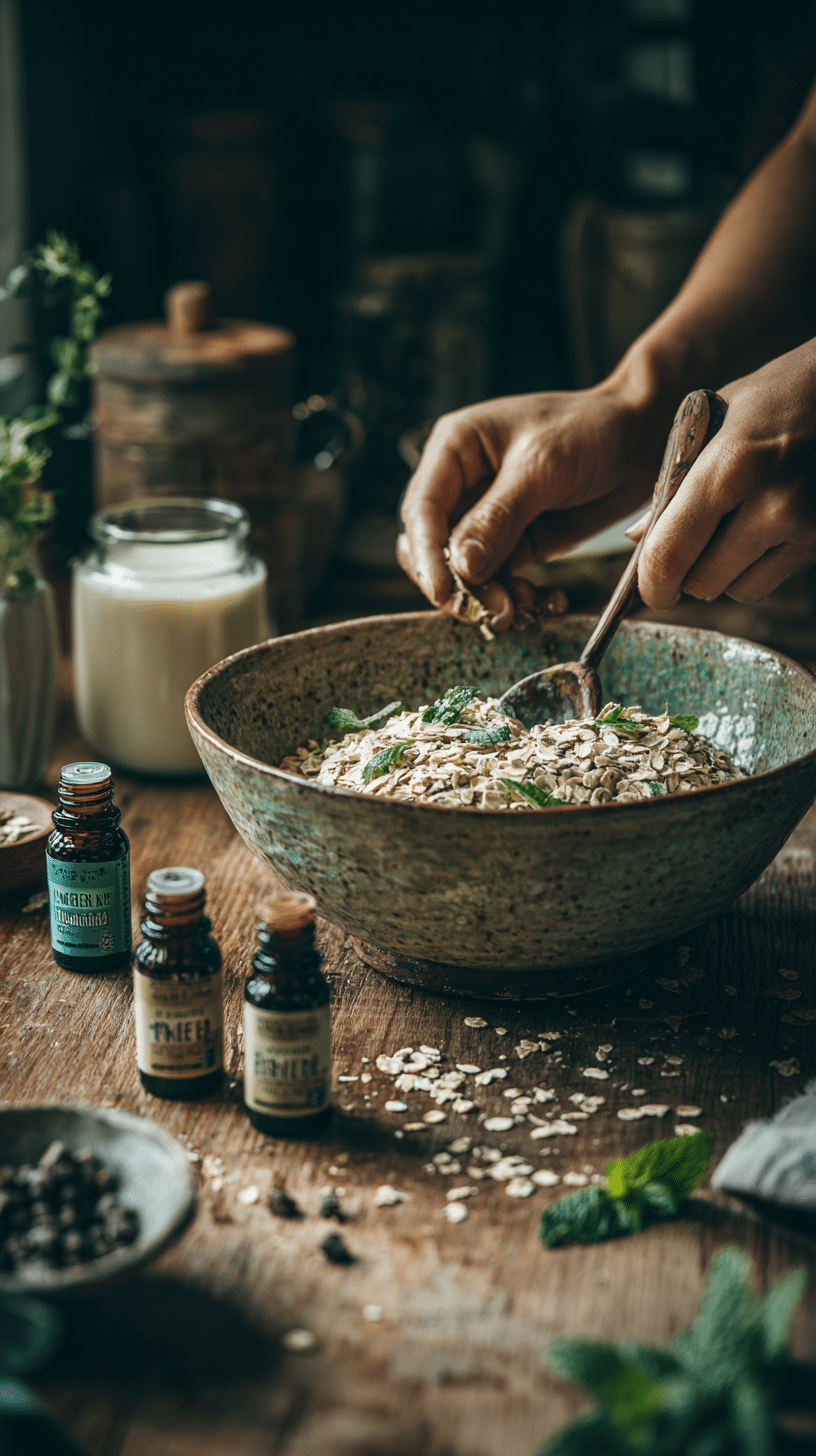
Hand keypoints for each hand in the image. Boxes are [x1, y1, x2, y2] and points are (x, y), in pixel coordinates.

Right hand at [397, 384, 663, 628]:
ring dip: (488, 597)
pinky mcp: (515, 542)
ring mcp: (488, 516)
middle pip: (434, 548)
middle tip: (492, 610)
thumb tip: (461, 568)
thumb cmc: (590, 429)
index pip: (422, 510)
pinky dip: (515, 597)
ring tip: (523, 608)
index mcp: (456, 449)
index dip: (426, 555)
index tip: (443, 593)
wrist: (643, 436)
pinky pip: (499, 580)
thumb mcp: (542, 467)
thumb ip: (498, 517)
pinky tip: (544, 601)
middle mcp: (463, 483)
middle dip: (458, 584)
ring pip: (466, 572)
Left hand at [632, 342, 815, 607]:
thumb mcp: (711, 418)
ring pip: (738, 590)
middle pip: (702, 583)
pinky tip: (763, 526)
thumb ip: (671, 479)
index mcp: (730, 468)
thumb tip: (639, 538)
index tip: (647, 589)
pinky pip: (771, 581)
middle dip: (686, 573)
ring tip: (732, 525)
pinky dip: (756, 567)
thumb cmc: (776, 394)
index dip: (650, 584)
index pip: (671, 554)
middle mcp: (773, 505)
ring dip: (724, 572)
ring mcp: (806, 527)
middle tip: (688, 547)